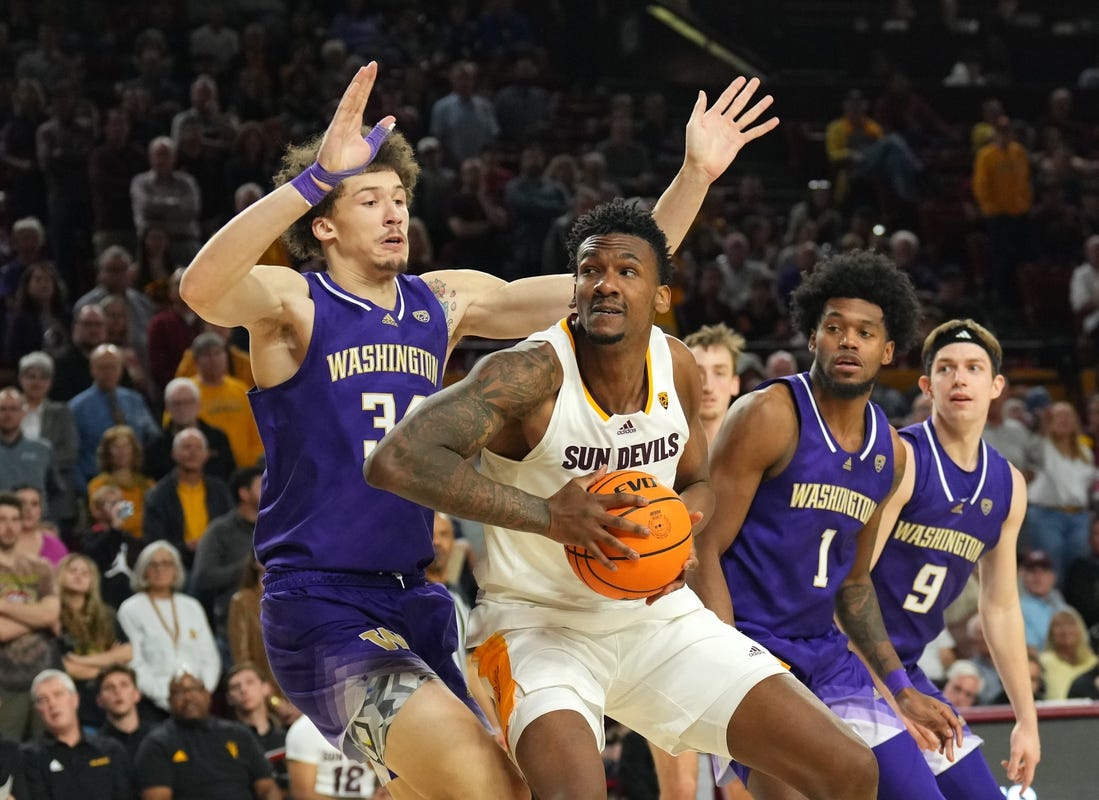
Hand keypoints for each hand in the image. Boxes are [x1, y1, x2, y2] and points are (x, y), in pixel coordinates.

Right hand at [315, 62, 395, 177]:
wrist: (336, 174)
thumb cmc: (350, 162)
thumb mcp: (371, 146)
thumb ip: (380, 132)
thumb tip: (392, 118)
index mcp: (354, 121)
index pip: (363, 98)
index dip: (368, 84)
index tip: (373, 69)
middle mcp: (347, 118)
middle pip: (357, 95)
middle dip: (364, 79)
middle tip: (372, 64)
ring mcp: (340, 121)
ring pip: (351, 98)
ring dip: (358, 83)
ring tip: (364, 69)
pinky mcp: (336, 127)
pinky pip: (344, 109)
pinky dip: (350, 97)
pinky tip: (356, 86)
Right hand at [544, 467, 650, 568]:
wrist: (544, 514)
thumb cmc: (560, 498)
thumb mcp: (576, 484)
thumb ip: (592, 477)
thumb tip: (605, 466)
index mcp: (595, 500)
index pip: (618, 499)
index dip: (633, 499)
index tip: (646, 502)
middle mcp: (595, 516)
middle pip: (619, 522)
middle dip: (635, 528)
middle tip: (648, 533)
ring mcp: (589, 530)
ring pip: (610, 541)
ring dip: (624, 549)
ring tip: (637, 557)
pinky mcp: (582, 541)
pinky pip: (596, 553)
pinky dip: (605, 561)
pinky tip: (615, 569)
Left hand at [645, 512, 702, 604]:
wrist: (676, 540)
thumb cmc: (680, 532)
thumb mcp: (685, 525)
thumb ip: (690, 520)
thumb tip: (699, 513)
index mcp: (689, 557)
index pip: (693, 562)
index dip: (690, 564)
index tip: (685, 564)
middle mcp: (681, 569)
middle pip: (680, 581)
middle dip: (673, 586)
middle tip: (666, 590)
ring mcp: (672, 575)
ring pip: (668, 587)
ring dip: (660, 594)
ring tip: (651, 599)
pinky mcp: (662, 578)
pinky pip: (657, 587)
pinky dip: (651, 593)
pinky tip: (642, 598)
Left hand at [683, 76, 777, 182]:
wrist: (701, 167)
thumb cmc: (694, 147)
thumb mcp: (694, 124)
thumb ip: (699, 108)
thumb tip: (702, 92)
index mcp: (712, 116)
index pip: (725, 99)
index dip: (733, 88)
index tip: (742, 79)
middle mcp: (724, 122)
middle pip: (739, 104)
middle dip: (748, 92)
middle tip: (756, 81)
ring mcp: (732, 132)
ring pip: (749, 116)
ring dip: (759, 107)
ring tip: (769, 98)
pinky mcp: (739, 142)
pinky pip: (754, 132)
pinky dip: (765, 127)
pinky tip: (774, 120)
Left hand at [895, 688, 963, 760]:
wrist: (901, 699)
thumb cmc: (915, 702)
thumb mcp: (928, 712)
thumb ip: (940, 722)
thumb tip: (951, 734)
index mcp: (945, 711)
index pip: (956, 725)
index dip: (959, 736)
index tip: (959, 746)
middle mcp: (942, 718)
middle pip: (949, 734)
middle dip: (950, 746)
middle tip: (950, 758)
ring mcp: (935, 723)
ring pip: (942, 737)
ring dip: (943, 746)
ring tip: (942, 755)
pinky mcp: (928, 726)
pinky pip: (934, 737)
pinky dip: (935, 743)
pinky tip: (934, 749)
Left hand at [1002, 720, 1039, 792]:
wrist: (1027, 722)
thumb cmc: (1021, 735)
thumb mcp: (1015, 751)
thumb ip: (1013, 764)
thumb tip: (1011, 777)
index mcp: (1031, 761)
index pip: (1028, 778)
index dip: (1024, 786)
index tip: (1020, 794)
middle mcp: (1034, 759)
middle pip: (1025, 773)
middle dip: (1015, 774)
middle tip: (1004, 765)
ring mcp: (1033, 754)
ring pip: (1024, 766)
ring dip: (1015, 767)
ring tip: (1003, 762)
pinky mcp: (1031, 749)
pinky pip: (1025, 760)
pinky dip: (1017, 761)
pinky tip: (1011, 756)